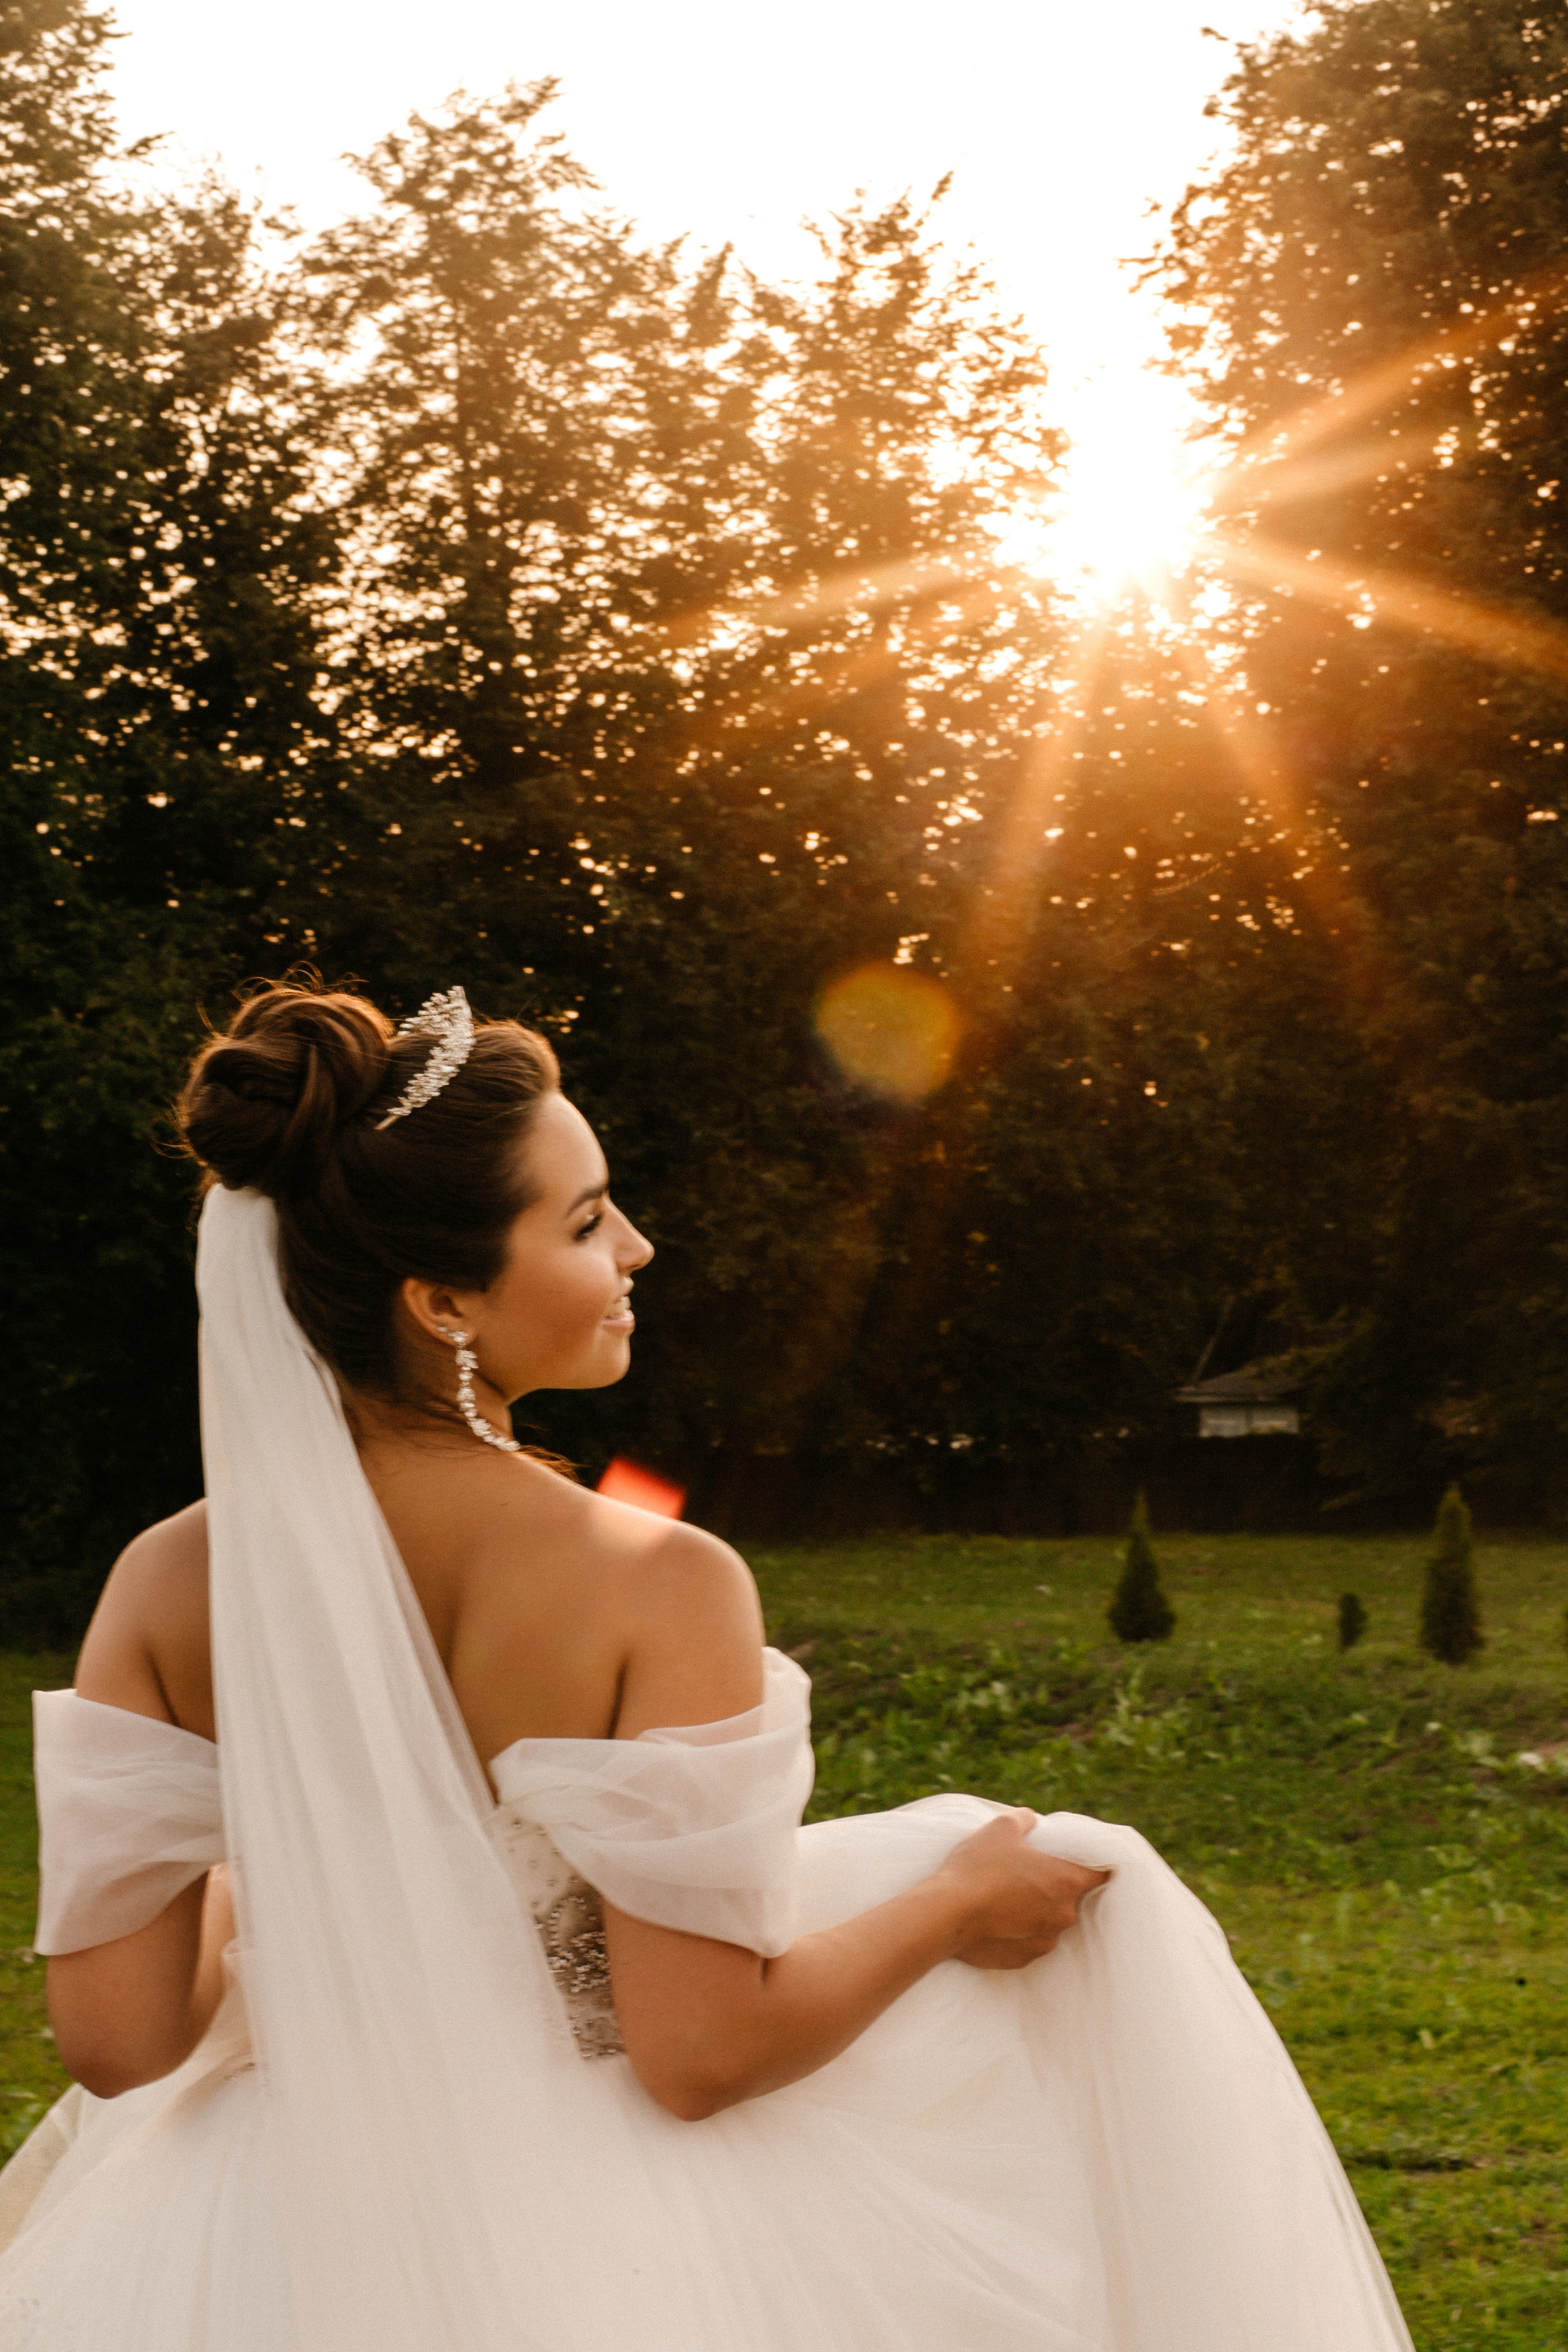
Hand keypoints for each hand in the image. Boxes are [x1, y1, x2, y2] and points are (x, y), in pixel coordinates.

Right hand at [934, 1810, 1109, 1970]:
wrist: (946, 1915)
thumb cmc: (978, 1867)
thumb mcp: (1001, 1827)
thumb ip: (1025, 1819)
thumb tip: (1032, 1820)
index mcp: (1065, 1881)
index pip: (1101, 1875)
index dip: (1096, 1866)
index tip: (1086, 1861)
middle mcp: (1063, 1915)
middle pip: (1072, 1898)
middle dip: (1056, 1887)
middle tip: (1030, 1874)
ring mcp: (1045, 1940)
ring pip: (1051, 1922)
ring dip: (1038, 1911)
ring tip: (1008, 1897)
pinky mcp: (1024, 1959)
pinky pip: (1030, 1941)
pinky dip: (1020, 1932)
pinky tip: (997, 1919)